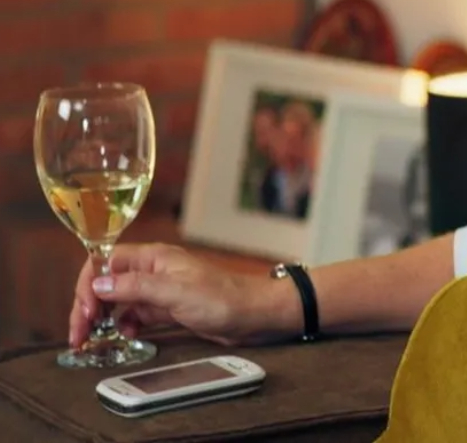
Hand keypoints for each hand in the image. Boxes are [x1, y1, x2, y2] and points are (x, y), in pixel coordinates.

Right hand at [69, 243, 295, 347]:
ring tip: (94, 339)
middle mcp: (153, 271)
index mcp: (154, 258)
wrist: (255, 315)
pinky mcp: (168, 309)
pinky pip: (136, 315)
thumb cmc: (224, 298)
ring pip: (119, 301)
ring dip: (103, 319)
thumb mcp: (175, 292)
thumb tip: (98, 284)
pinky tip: (126, 336)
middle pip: (107, 284)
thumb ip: (136, 287)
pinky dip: (125, 325)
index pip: (104, 263)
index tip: (86, 312)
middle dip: (90, 306)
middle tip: (80, 334)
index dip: (89, 286)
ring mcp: (160, 291)